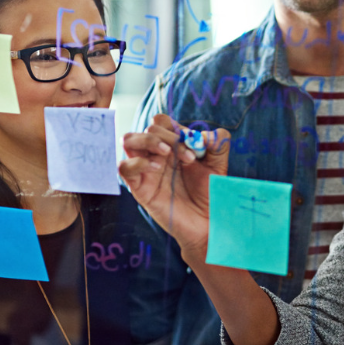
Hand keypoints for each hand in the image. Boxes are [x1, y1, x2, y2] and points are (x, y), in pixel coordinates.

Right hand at [119, 114, 229, 260]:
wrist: (207, 223)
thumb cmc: (209, 193)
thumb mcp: (219, 164)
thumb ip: (218, 143)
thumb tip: (202, 134)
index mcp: (173, 146)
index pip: (162, 121)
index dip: (175, 127)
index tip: (194, 145)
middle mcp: (156, 154)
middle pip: (148, 128)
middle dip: (168, 136)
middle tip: (188, 157)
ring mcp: (146, 170)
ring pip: (129, 140)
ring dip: (148, 140)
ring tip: (168, 154)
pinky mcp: (139, 188)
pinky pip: (124, 167)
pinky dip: (138, 162)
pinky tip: (157, 168)